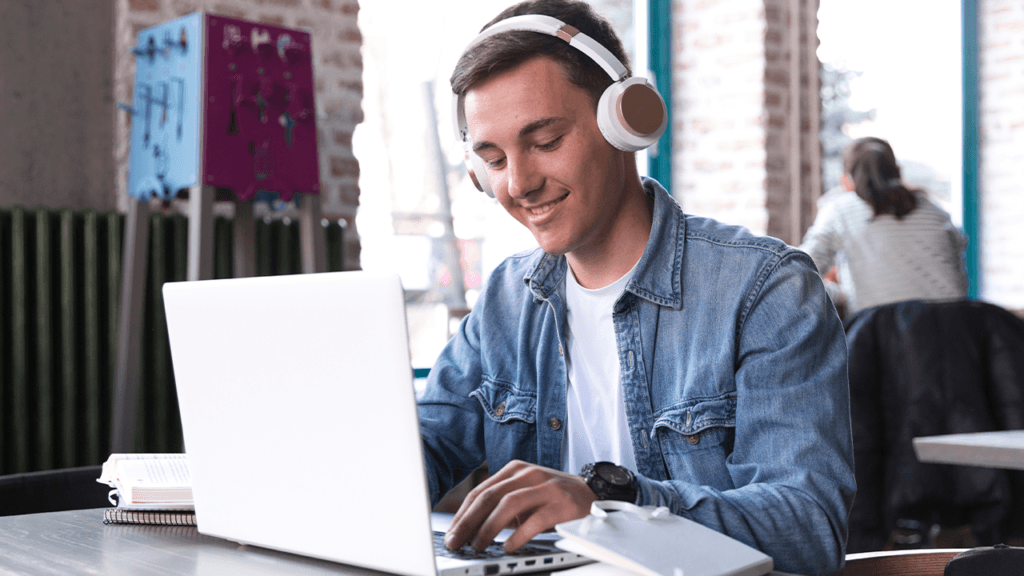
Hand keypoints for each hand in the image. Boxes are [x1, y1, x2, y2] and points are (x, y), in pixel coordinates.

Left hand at [444, 460, 596, 552]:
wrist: (592, 493)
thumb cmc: (552, 497)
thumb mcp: (525, 493)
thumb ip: (501, 504)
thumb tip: (470, 528)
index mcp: (515, 470)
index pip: (481, 490)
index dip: (463, 513)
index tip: (451, 532)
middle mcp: (528, 474)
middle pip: (489, 496)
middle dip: (468, 521)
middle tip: (457, 541)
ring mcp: (545, 488)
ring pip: (508, 504)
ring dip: (489, 528)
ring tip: (479, 545)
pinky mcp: (561, 504)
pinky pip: (535, 520)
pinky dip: (518, 535)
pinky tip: (509, 547)